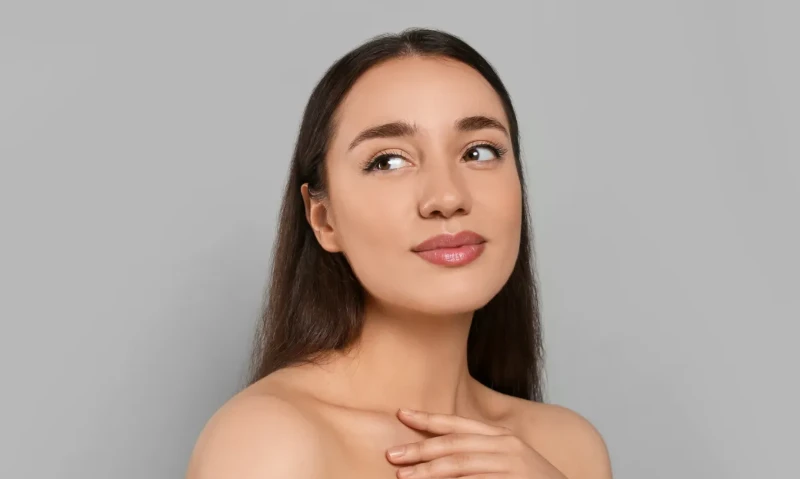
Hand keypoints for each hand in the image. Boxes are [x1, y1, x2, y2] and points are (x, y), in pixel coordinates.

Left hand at [385, 408, 567, 477]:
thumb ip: (480, 455)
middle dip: (420, 449)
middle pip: (453, 444)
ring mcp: (511, 465)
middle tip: (393, 455)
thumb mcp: (508, 462)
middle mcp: (506, 446)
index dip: (429, 419)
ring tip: (404, 477)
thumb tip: (439, 457)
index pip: (459, 424)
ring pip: (459, 465)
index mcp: (503, 437)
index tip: (402, 414)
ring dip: (427, 472)